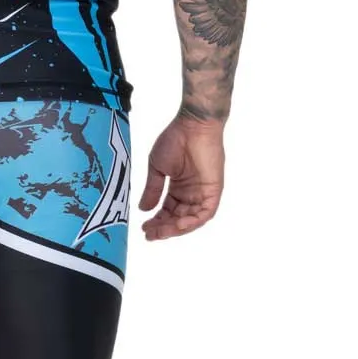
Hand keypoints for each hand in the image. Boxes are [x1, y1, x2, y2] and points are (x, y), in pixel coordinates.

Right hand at [139, 116, 224, 240]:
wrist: (194, 124)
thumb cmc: (176, 139)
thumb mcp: (157, 168)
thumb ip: (152, 190)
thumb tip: (143, 210)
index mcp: (178, 189)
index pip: (167, 212)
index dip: (156, 223)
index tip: (143, 229)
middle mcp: (191, 194)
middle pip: (177, 219)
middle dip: (163, 229)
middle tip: (149, 234)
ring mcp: (203, 193)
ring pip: (191, 220)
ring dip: (175, 229)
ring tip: (160, 232)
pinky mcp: (214, 191)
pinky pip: (205, 214)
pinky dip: (193, 223)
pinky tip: (178, 226)